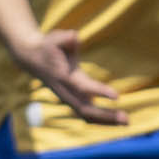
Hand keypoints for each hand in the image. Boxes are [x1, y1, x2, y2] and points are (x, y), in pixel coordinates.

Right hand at [5, 25, 126, 125]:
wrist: (32, 58)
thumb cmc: (48, 46)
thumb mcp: (55, 38)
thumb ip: (65, 38)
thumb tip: (74, 36)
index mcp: (64, 77)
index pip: (83, 87)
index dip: (99, 92)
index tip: (117, 96)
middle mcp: (66, 92)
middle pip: (86, 109)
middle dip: (106, 116)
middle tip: (126, 119)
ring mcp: (68, 99)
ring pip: (87, 116)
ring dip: (106, 121)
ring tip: (126, 122)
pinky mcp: (72, 101)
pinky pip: (87, 115)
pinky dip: (101, 121)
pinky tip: (117, 121)